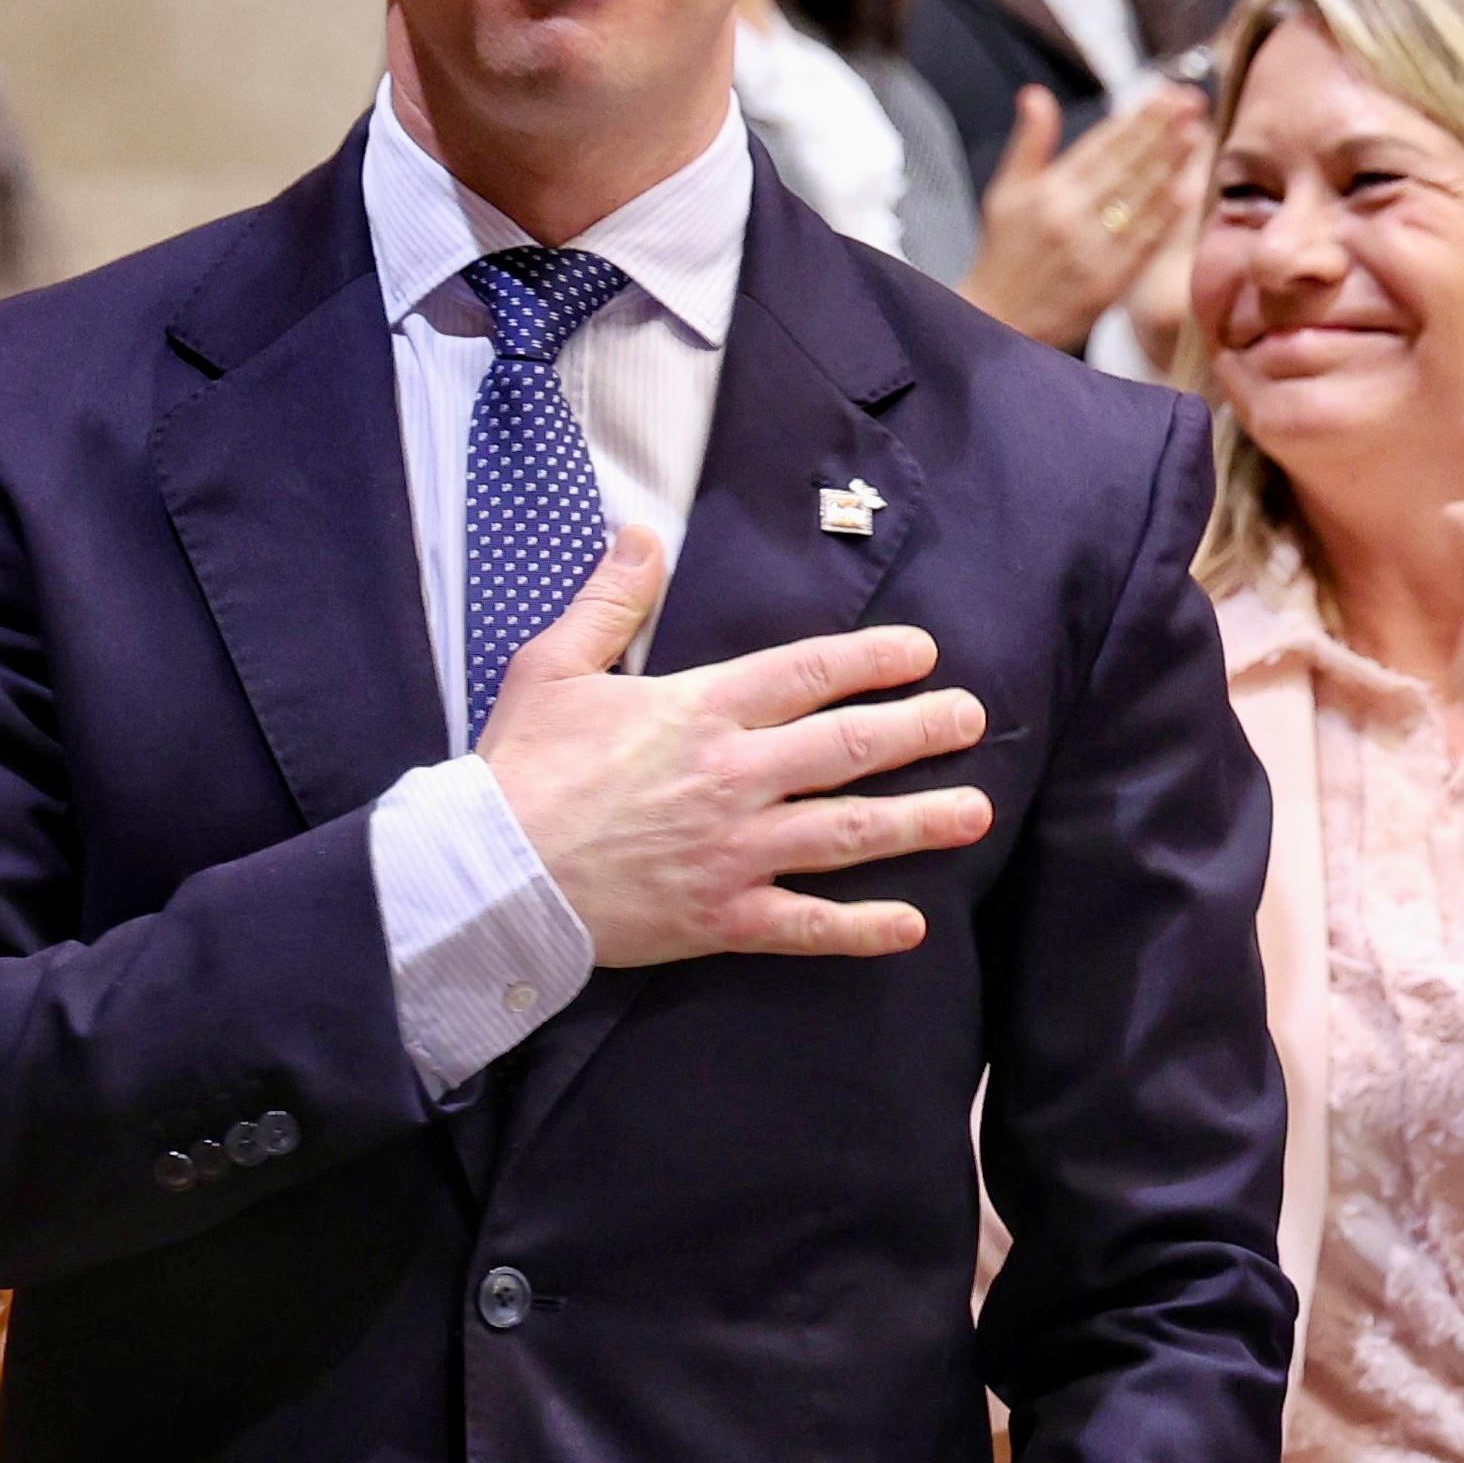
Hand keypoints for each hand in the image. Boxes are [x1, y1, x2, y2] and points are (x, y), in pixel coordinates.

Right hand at [472, 533, 991, 965]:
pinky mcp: (722, 916)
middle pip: (851, 747)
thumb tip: (640, 533)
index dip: (874, 660)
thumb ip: (610, 601)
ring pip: (849, 832)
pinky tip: (912, 925)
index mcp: (700, 710)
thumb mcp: (555, 666)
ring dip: (920, 822)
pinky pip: (808, 925)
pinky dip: (862, 929)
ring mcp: (735, 850)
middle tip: (972, 719)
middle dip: (921, 730)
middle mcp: (734, 775)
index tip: (922, 654)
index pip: (809, 674)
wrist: (488, 873)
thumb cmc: (519, 769)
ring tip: (975, 811)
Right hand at [962, 81, 1207, 351]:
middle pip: (1126, 165)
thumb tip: (1036, 94)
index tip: (1165, 95)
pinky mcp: (1107, 284)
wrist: (995, 324)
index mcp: (1047, 191)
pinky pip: (1143, 243)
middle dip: (1162, 131)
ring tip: (1197, 133)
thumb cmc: (1003, 254)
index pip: (1100, 145)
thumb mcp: (1005, 192)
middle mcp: (1070, 217)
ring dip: (1171, 165)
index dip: (1136, 118)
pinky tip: (1188, 190)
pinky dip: (1166, 216)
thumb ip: (1029, 143)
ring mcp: (1091, 251)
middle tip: (1193, 101)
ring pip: (1139, 200)